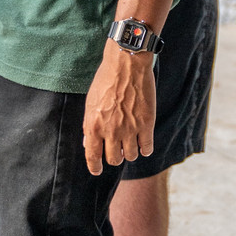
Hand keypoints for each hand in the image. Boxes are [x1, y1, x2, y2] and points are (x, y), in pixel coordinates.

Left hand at [83, 41, 155, 174]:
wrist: (127, 64)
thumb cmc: (106, 80)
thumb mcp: (90, 102)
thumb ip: (88, 124)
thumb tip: (88, 143)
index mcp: (94, 125)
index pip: (92, 156)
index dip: (94, 167)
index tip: (97, 171)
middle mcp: (111, 130)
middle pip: (114, 159)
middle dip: (114, 157)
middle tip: (117, 149)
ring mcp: (130, 129)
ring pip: (131, 156)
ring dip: (129, 152)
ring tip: (129, 142)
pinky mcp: (146, 124)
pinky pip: (147, 149)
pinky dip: (145, 149)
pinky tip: (143, 142)